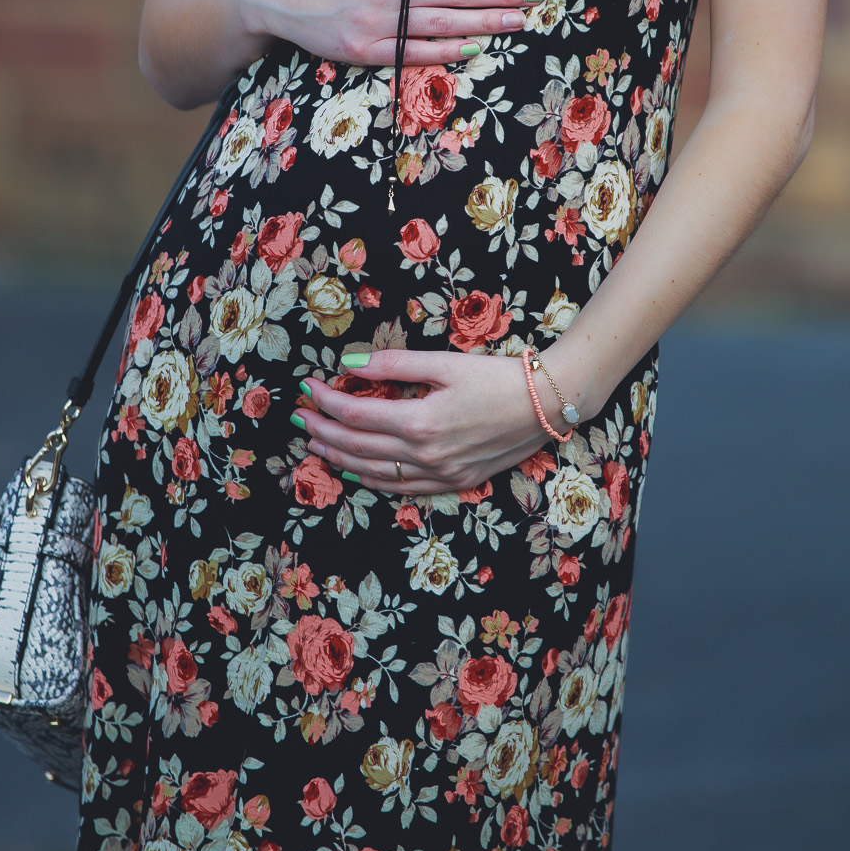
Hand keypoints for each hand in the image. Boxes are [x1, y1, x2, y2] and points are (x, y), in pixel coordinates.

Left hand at [296, 350, 551, 494]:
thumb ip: (394, 365)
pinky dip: (373, 480)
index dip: (326, 401)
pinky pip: (402, 488)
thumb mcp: (445, 362)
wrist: (549, 405)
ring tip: (316, 444)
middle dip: (323, 431)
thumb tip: (348, 364)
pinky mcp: (454, 482)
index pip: (356, 414)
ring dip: (340, 458)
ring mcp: (440, 474)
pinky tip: (358, 472)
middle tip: (300, 418)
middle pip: (357, 446)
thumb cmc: (499, 376)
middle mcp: (425, 455)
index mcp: (420, 422)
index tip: (308, 387)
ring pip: (374, 472)